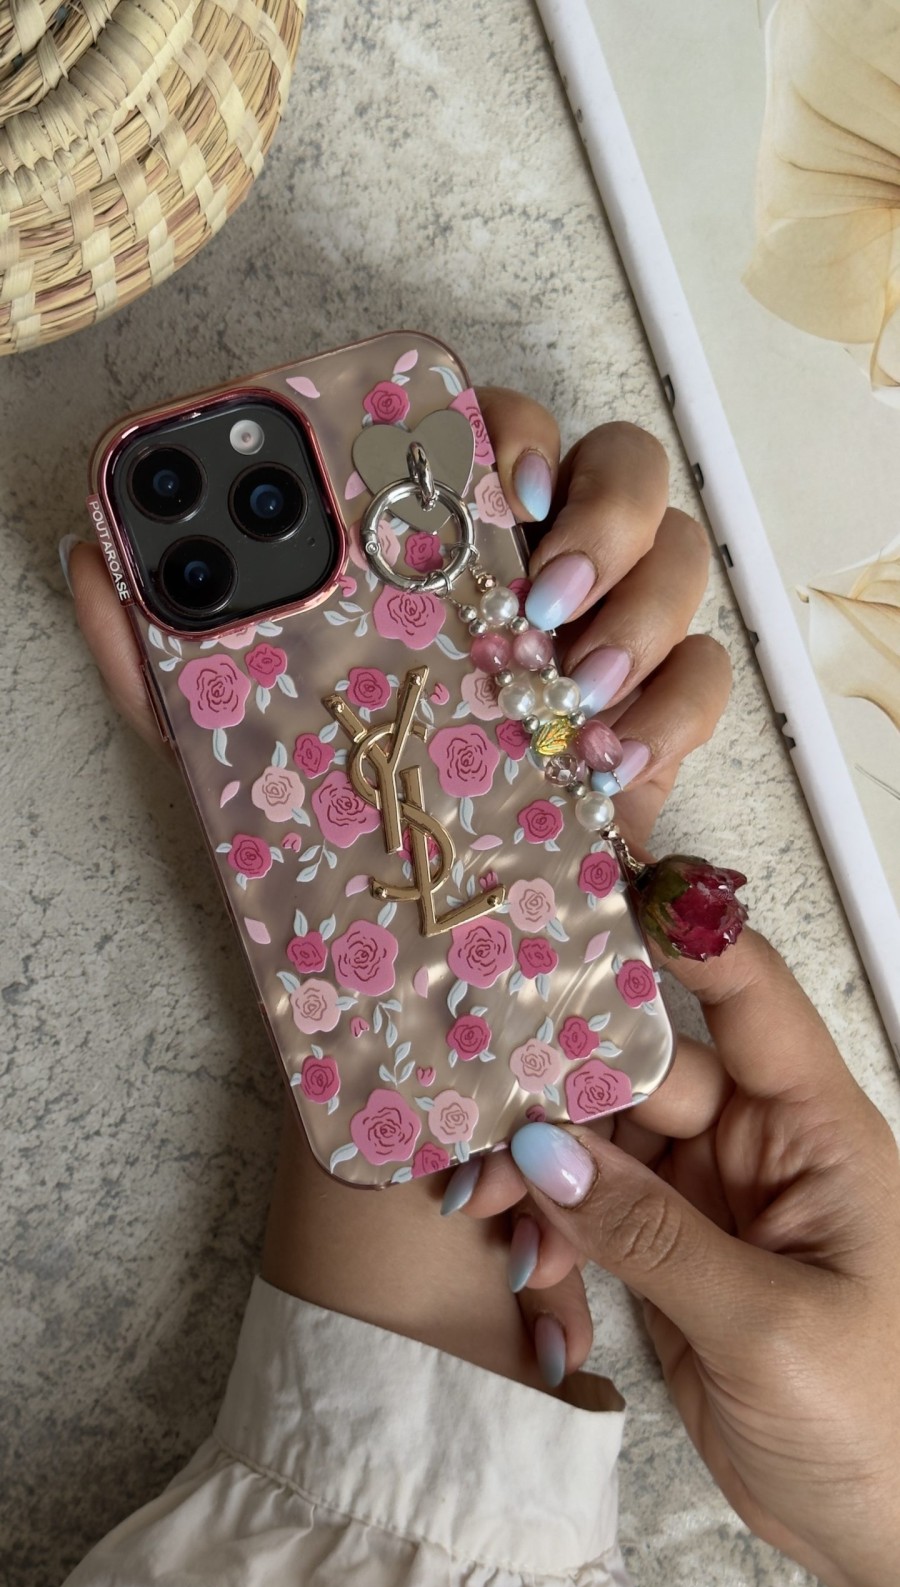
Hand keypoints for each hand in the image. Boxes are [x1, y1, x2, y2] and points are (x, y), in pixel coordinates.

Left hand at [64, 387, 729, 1381]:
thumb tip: (91, 555)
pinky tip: (614, 756)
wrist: (408, 961)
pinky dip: (676, 706)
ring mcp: (595, 648)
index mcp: (435, 552)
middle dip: (603, 511)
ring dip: (648, 604)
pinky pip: (704, 680)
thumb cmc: (320, 829)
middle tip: (540, 596)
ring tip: (577, 685)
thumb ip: (159, 653)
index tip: (493, 483)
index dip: (511, 429)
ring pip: (677, 558)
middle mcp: (526, 579)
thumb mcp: (225, 745)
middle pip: (615, 468)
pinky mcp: (644, 731)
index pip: (491, 432)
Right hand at [492, 930, 899, 1586]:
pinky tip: (520, 1257)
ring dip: (536, 1163)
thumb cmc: (882, 1427)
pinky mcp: (675, 1258)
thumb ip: (651, 1234)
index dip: (678, 933)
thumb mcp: (767, 1328)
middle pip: (645, 1071)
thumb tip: (546, 1149)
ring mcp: (713, 1203)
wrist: (888, 1541)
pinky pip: (593, 1212)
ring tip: (477, 1199)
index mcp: (818, 1131)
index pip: (749, 995)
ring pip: (604, 1143)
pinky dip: (547, 1226)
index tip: (595, 888)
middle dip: (556, 1084)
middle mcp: (762, 1148)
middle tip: (470, 1100)